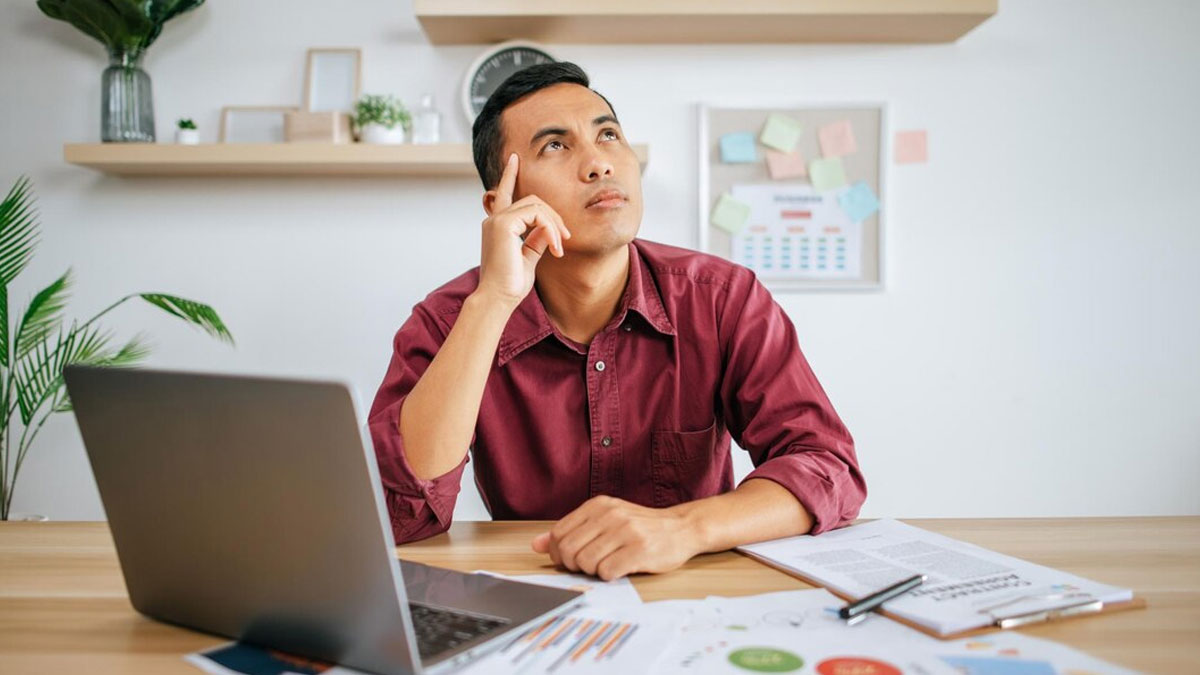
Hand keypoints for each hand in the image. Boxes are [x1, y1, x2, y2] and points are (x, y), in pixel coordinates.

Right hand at [475, 153, 571, 307]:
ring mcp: (497, 220)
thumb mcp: (528, 257)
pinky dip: (550, 228)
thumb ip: (536, 239)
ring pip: (536, 205)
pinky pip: (536, 214)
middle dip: (553, 216)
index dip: (510, 175)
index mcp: (498, 225)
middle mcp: (494, 219)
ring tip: (561, 246)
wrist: (499, 299)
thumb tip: (547, 229)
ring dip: (554, 224)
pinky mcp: (503, 224)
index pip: (505, 193)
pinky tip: (555, 246)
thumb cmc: (511, 284)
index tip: (515, 159)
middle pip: (532, 200)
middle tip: (566, 239)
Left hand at [530, 496, 703, 580]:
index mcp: (598, 505)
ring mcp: (626, 531)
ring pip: (586, 562)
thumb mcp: (604, 521)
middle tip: (590, 565)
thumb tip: (536, 545)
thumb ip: (571, 531)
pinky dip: (609, 576)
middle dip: (574, 565)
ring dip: (593, 571)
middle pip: (569, 550)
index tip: (572, 559)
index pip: (558, 534)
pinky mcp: (639, 550)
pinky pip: (607, 572)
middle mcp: (610, 514)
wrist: (681, 528)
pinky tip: (620, 568)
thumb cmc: (640, 527)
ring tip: (607, 564)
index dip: (559, 553)